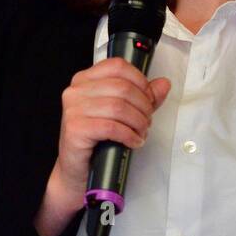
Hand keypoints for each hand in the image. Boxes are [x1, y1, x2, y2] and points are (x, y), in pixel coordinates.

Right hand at [53, 56, 170, 200]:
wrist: (77, 169)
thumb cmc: (97, 139)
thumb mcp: (121, 113)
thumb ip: (142, 97)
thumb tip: (163, 84)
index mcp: (85, 80)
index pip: (118, 66)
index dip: (140, 81)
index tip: (148, 98)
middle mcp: (76, 91)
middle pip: (122, 87)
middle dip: (143, 106)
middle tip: (146, 121)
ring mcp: (73, 109)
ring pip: (119, 107)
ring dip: (138, 122)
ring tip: (141, 133)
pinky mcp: (75, 129)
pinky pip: (111, 127)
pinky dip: (128, 135)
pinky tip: (133, 141)